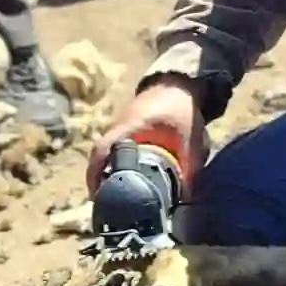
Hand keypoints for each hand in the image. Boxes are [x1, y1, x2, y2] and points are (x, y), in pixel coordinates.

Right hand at [84, 76, 207, 193]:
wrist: (181, 81)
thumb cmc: (182, 108)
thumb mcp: (190, 140)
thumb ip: (190, 167)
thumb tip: (187, 199)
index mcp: (128, 127)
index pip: (101, 152)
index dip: (95, 175)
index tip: (97, 197)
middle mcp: (117, 126)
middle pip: (99, 157)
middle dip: (99, 181)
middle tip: (106, 204)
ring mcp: (118, 125)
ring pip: (104, 153)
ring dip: (105, 172)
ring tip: (112, 197)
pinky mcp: (124, 127)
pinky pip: (113, 148)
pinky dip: (114, 163)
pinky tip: (123, 178)